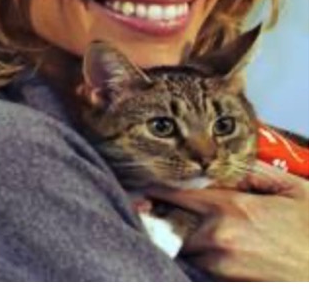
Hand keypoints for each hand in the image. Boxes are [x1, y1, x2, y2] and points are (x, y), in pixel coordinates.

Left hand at [147, 163, 308, 280]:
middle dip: (167, 217)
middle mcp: (218, 239)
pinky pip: (198, 271)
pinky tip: (208, 253)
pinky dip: (197, 261)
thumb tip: (228, 162)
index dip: (159, 188)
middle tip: (158, 210)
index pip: (177, 193)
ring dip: (182, 241)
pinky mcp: (226, 287)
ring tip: (185, 231)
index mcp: (231, 209)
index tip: (146, 187)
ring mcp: (220, 268)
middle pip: (172, 224)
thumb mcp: (291, 191)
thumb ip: (255, 172)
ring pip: (183, 251)